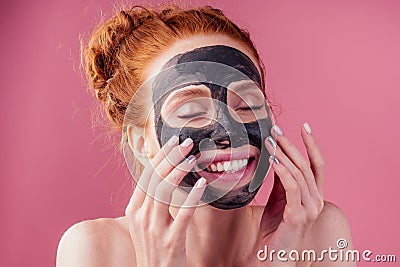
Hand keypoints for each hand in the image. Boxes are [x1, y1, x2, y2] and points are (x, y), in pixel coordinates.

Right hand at [125, 136, 206, 266]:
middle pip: (154, 179)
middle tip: (187, 143)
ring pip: (163, 192)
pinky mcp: (170, 242)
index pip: (146, 176)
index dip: (160, 157)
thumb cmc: (155, 247)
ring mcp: (154, 231)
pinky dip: (192, 198)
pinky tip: (202, 185)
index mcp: (134, 211)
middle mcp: (141, 218)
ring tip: (192, 158)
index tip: (173, 142)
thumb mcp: (147, 222)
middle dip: (170, 158)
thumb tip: (164, 172)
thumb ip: (152, 199)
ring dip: (179, 172)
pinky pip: (182, 215)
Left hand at [256, 123, 324, 265]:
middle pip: (306, 165)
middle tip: (276, 129)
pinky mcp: (298, 216)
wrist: (271, 256)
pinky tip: (272, 160)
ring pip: (299, 174)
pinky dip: (283, 171)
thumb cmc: (274, 228)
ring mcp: (309, 209)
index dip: (311, 145)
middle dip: (291, 144)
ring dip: (284, 154)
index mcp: (313, 195)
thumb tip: (277, 157)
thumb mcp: (279, 198)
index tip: (304, 126)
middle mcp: (316, 200)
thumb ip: (282, 180)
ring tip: (271, 141)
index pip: (316, 165)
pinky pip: (292, 188)